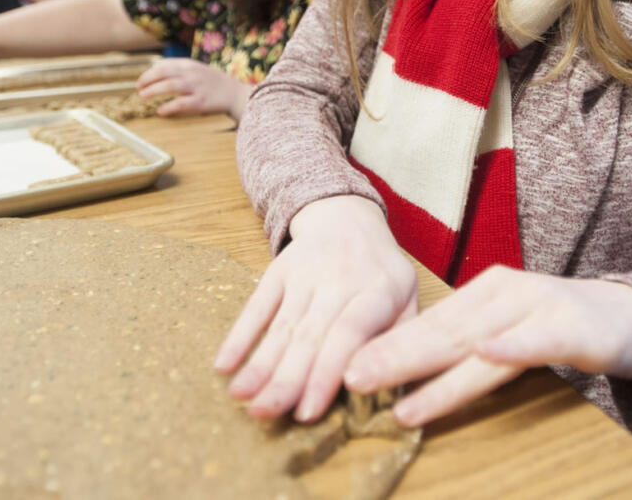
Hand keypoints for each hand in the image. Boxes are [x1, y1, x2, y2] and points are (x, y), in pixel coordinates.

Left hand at [136, 58, 252, 117]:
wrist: (235, 93)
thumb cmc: (212, 83)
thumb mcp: (196, 69)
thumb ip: (178, 68)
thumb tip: (155, 67)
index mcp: (189, 64)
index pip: (164, 64)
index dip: (149, 72)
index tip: (141, 80)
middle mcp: (191, 73)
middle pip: (163, 73)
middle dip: (147, 79)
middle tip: (138, 88)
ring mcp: (196, 87)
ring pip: (170, 85)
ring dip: (153, 90)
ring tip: (142, 96)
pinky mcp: (201, 102)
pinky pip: (181, 103)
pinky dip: (169, 107)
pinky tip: (160, 111)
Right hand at [214, 195, 417, 422]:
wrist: (348, 217)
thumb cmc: (382, 274)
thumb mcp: (407, 298)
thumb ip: (400, 341)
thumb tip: (394, 395)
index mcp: (379, 291)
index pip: (349, 333)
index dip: (326, 372)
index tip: (308, 411)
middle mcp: (339, 281)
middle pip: (310, 336)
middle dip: (286, 379)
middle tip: (266, 414)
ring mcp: (305, 275)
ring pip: (281, 326)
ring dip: (259, 363)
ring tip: (241, 396)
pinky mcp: (278, 272)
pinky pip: (257, 305)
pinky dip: (239, 335)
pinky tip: (224, 365)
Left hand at [343, 266, 631, 427]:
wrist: (629, 316)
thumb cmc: (556, 326)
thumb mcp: (503, 331)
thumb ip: (462, 348)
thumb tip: (403, 377)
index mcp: (483, 296)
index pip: (427, 325)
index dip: (386, 346)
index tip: (343, 366)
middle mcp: (503, 296)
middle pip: (442, 332)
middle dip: (394, 356)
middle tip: (350, 377)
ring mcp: (537, 307)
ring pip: (479, 339)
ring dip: (435, 362)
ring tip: (395, 388)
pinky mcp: (572, 326)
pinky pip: (539, 338)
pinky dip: (513, 344)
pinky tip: (487, 352)